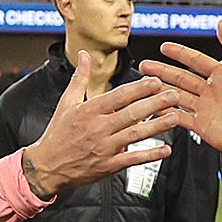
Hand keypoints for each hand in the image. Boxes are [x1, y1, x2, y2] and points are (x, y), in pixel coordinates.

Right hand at [23, 49, 189, 198]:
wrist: (46, 166)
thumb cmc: (58, 134)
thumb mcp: (66, 103)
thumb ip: (80, 77)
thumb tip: (84, 55)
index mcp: (89, 110)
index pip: (118, 96)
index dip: (138, 88)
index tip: (155, 81)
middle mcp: (98, 128)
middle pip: (131, 113)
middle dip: (155, 103)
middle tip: (173, 95)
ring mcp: (104, 148)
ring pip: (135, 134)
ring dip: (157, 126)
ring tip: (175, 117)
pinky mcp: (108, 166)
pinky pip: (132, 159)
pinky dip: (150, 155)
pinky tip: (165, 149)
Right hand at [143, 26, 221, 157]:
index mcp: (221, 76)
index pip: (196, 60)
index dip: (180, 53)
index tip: (165, 47)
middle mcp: (210, 91)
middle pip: (181, 77)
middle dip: (162, 71)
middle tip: (146, 65)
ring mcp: (204, 108)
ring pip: (177, 96)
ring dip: (161, 90)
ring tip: (146, 85)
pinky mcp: (200, 125)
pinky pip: (179, 117)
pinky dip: (167, 112)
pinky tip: (155, 107)